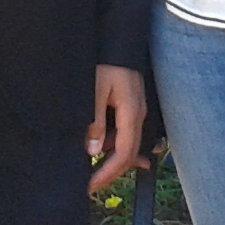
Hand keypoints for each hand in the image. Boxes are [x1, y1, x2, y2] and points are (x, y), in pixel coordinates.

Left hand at [86, 65, 146, 194]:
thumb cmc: (106, 62)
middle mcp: (138, 115)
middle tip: (88, 183)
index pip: (123, 155)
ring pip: (125, 143)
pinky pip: (123, 130)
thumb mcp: (95, 92)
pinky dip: (111, 141)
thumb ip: (95, 122)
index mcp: (131, 114)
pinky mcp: (130, 104)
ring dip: (108, 155)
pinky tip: (97, 144)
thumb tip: (93, 151)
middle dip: (108, 171)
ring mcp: (136, 110)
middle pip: (127, 154)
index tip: (89, 186)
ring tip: (87, 164)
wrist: (118, 38)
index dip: (106, 174)